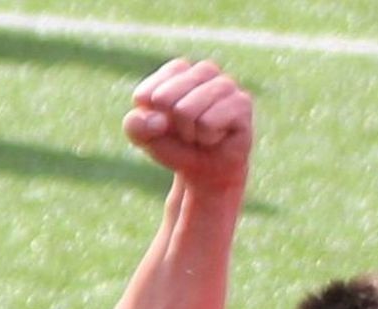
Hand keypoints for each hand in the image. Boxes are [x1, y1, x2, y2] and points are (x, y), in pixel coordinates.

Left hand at [124, 59, 251, 191]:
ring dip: (188, 132)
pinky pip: (208, 122)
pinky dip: (206, 137)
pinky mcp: (242, 102)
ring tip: (200, 132)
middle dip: (168, 125)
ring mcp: (225, 84)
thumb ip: (135, 126)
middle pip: (164, 98)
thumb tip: (157, 120)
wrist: (206, 169)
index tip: (162, 123)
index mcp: (177, 71)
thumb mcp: (144, 137)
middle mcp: (203, 71)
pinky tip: (216, 135)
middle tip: (184, 130)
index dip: (150, 118)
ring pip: (186, 110)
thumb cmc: (174, 144)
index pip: (149, 92)